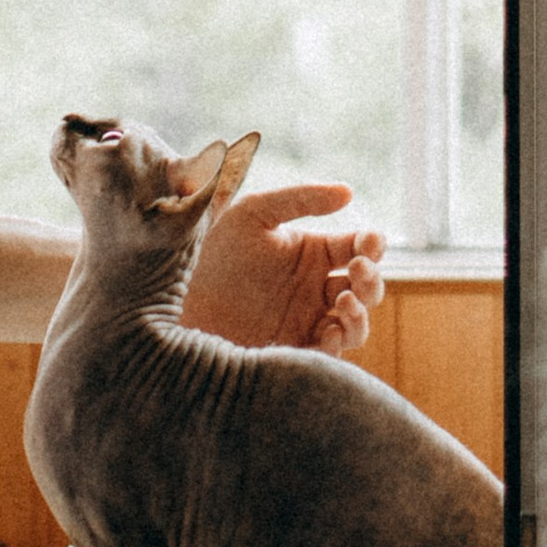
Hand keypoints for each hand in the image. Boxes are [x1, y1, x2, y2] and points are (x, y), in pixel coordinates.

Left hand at [184, 179, 386, 351]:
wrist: (174, 295)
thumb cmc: (211, 248)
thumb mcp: (254, 213)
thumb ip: (300, 199)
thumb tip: (349, 192)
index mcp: (312, 252)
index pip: (360, 247)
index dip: (373, 244)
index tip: (370, 242)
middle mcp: (315, 288)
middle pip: (366, 286)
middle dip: (372, 278)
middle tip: (357, 268)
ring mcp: (306, 321)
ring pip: (356, 323)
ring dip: (361, 313)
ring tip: (344, 300)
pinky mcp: (291, 350)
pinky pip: (329, 353)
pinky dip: (339, 342)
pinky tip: (330, 328)